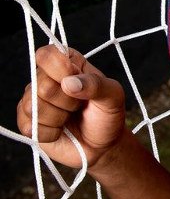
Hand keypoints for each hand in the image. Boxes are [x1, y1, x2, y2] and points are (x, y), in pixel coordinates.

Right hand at [16, 45, 125, 168]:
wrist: (101, 144)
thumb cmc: (107, 114)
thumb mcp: (113, 96)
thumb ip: (96, 84)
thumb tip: (69, 82)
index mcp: (68, 63)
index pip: (47, 55)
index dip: (59, 69)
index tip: (75, 81)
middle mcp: (46, 78)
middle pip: (42, 85)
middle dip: (67, 101)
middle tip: (79, 105)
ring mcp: (33, 100)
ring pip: (34, 107)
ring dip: (59, 117)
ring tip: (71, 116)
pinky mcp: (27, 122)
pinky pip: (30, 127)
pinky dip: (50, 132)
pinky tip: (60, 130)